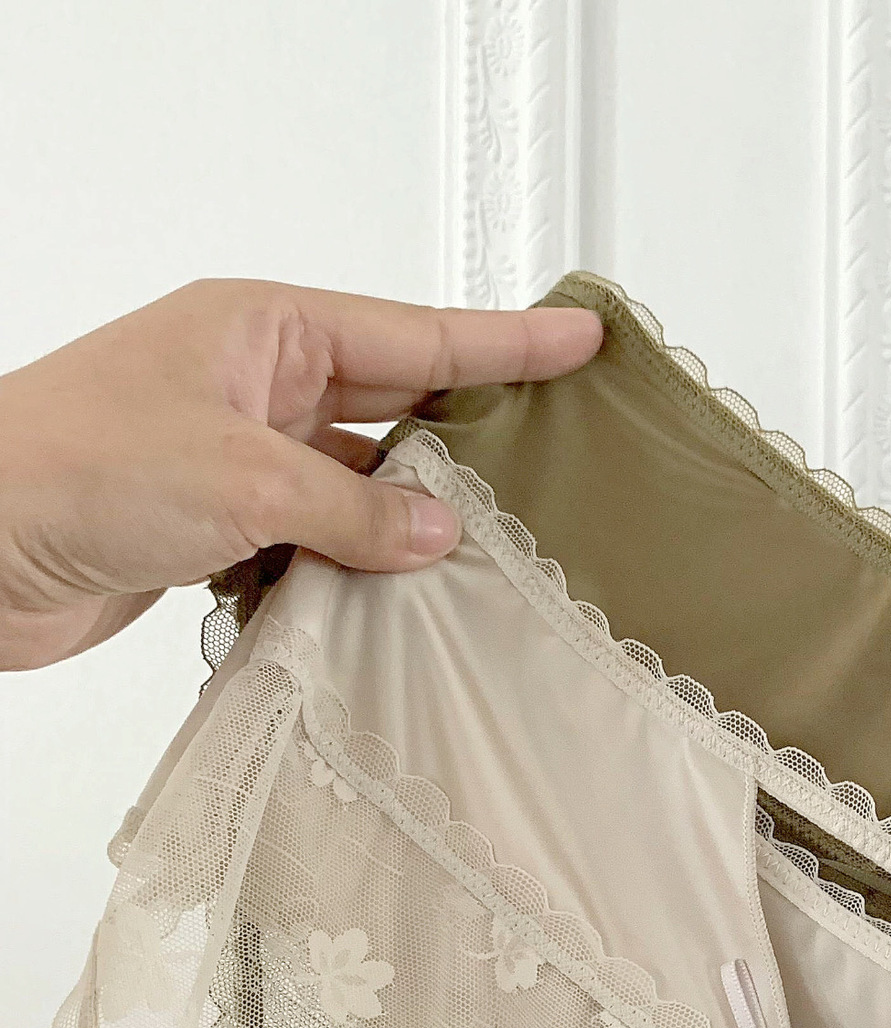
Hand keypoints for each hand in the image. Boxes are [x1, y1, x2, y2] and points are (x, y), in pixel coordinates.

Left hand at [0, 278, 601, 670]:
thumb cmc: (71, 468)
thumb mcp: (242, 479)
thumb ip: (355, 511)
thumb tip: (437, 535)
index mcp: (264, 330)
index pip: (416, 332)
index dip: (508, 341)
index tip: (582, 337)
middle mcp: (256, 385)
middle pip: (398, 405)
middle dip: (473, 436)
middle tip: (559, 453)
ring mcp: (239, 456)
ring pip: (362, 486)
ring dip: (408, 524)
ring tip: (488, 554)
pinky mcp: (219, 524)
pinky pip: (320, 541)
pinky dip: (356, 570)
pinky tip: (398, 598)